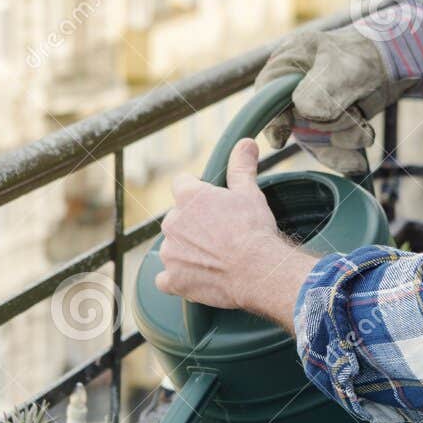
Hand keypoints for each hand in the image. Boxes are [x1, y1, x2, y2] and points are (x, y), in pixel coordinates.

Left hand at [155, 138, 315, 327]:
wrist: (257, 269)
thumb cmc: (253, 229)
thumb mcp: (249, 192)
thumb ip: (241, 166)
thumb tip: (245, 142)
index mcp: (188, 196)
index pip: (181, 184)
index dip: (197, 193)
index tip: (212, 204)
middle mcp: (172, 222)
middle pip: (176, 218)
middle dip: (192, 224)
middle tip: (218, 234)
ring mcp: (170, 252)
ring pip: (172, 247)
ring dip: (186, 251)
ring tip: (213, 258)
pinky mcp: (173, 279)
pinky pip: (165, 279)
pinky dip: (176, 279)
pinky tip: (193, 278)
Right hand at [255, 25, 405, 177]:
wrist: (392, 61)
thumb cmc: (363, 54)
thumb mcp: (342, 69)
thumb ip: (321, 90)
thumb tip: (307, 113)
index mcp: (284, 67)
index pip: (265, 100)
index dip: (272, 121)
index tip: (281, 139)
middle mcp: (291, 92)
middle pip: (295, 125)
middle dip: (328, 127)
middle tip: (353, 112)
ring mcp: (308, 112)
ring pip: (316, 141)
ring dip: (344, 140)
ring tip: (364, 126)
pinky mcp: (326, 127)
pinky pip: (328, 150)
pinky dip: (344, 157)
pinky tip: (358, 163)